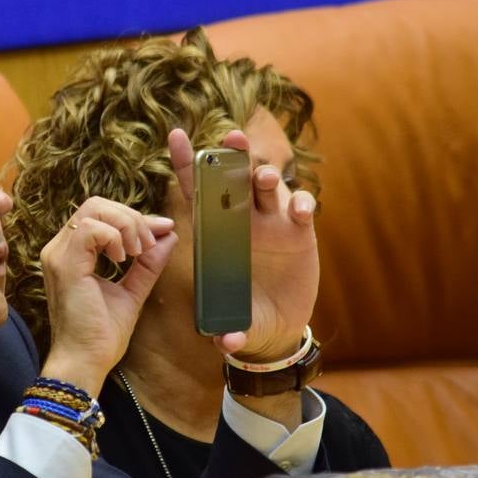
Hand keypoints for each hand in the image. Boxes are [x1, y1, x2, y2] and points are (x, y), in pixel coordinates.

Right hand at [39, 197, 176, 394]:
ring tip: (137, 253)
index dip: (134, 218)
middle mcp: (60, 248)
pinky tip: (124, 260)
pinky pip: (91, 229)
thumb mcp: (132, 291)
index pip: (100, 214)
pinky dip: (115, 238)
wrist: (86, 361)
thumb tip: (168, 236)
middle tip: (147, 245)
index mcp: (72, 253)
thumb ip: (148, 264)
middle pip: (97, 204)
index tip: (162, 230)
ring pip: (94, 210)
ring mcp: (59, 254)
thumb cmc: (101, 334)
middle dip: (131, 218)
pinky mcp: (65, 264)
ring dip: (126, 226)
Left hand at [168, 127, 318, 361]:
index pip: (197, 192)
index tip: (175, 135)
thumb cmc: (243, 315)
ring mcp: (272, 223)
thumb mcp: (234, 322)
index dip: (187, 164)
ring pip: (268, 188)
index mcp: (215, 233)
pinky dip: (302, 205)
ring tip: (263, 179)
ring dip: (266, 178)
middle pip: (236, 179)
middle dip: (233, 156)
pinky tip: (300, 212)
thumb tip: (225, 342)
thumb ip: (229, 329)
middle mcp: (242, 221)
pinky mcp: (299, 233)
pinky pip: (301, 209)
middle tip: (231, 138)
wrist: (275, 327)